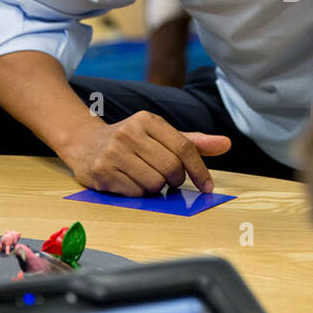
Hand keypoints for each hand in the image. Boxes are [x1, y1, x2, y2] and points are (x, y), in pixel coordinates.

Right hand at [60, 112, 230, 196]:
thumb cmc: (132, 141)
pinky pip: (135, 192)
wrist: (85, 143)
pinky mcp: (102, 171)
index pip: (184, 147)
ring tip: (145, 177)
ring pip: (154, 183)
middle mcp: (130, 132)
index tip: (207, 187)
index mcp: (148, 120)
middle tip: (169, 180)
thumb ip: (193, 142)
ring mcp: (113, 152)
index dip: (200, 170)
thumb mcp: (160, 135)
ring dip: (156, 188)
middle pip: (171, 168)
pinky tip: (129, 181)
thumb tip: (227, 144)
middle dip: (175, 180)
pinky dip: (138, 193)